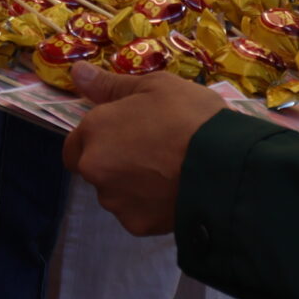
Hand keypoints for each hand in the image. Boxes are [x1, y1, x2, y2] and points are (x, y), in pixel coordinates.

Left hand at [62, 63, 226, 236]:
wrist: (224, 165)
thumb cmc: (188, 116)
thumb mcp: (154, 86)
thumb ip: (110, 84)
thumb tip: (77, 72)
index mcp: (95, 132)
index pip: (74, 145)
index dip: (97, 139)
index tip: (124, 134)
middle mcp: (95, 169)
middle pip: (94, 169)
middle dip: (114, 162)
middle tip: (151, 150)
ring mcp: (115, 201)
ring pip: (115, 193)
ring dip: (130, 185)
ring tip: (167, 172)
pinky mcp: (137, 226)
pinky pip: (136, 213)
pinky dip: (148, 205)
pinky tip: (173, 191)